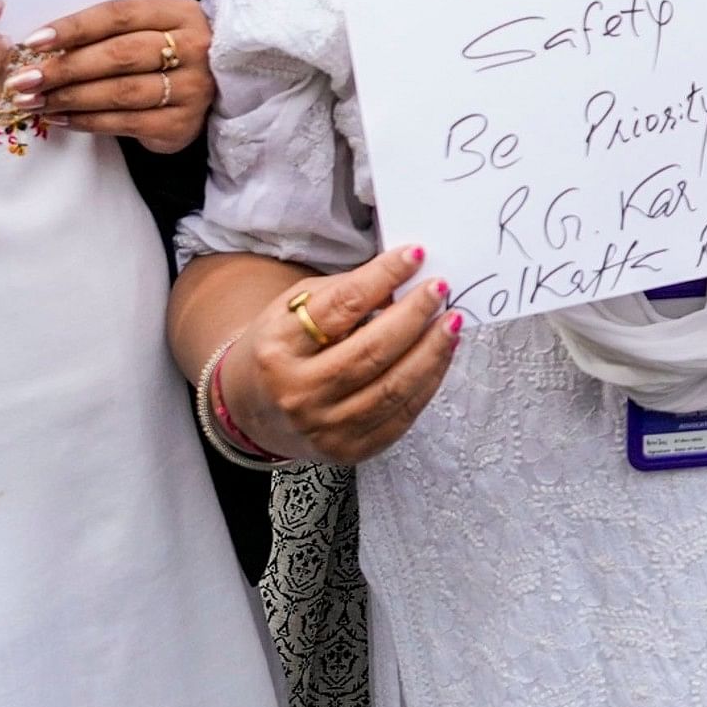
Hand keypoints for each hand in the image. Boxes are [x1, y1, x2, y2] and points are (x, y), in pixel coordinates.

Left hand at [14, 0, 212, 153]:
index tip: (33, 42)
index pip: (119, 14)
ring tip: (33, 101)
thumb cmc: (163, 52)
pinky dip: (86, 121)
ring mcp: (191, 88)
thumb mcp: (147, 28)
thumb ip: (107, 32)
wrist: (209, 90)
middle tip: (23, 80)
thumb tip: (41, 46)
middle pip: (119, 54)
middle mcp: (193, 48)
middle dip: (65, 68)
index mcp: (179, 12)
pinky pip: (124, 123)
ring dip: (69, 98)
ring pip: (120, 92)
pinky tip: (60, 118)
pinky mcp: (181, 124)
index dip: (74, 27)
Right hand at [220, 246, 459, 464]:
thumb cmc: (281, 350)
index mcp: (278, 349)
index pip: (339, 308)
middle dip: (415, 315)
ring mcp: (324, 428)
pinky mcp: (350, 450)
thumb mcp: (292, 310)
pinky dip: (429, 381)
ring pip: (394, 388)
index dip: (382, 277)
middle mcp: (298, 393)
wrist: (255, 411)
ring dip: (432, 350)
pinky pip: (402, 415)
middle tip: (439, 288)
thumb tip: (401, 279)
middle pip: (372, 351)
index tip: (414, 255)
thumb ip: (342, 293)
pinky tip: (440, 355)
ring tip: (451, 321)